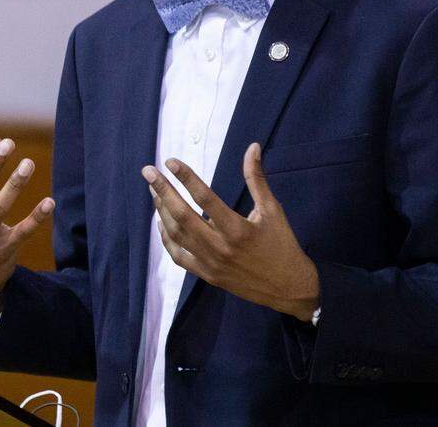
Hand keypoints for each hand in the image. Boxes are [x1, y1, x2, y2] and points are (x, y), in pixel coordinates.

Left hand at [142, 143, 319, 321]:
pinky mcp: (207, 275)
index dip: (185, 178)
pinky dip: (167, 240)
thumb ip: (257, 178)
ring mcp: (210, 263)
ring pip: (177, 235)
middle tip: (148, 172)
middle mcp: (220, 247)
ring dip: (162, 211)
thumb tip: (252, 147)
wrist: (289, 289)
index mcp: (237, 229)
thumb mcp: (272, 210)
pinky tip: (161, 223)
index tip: (170, 162)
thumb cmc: (282, 245)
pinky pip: (179, 257)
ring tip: (154, 191)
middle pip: (182, 215)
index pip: (204, 198)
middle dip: (163, 191)